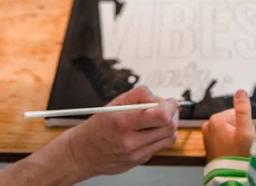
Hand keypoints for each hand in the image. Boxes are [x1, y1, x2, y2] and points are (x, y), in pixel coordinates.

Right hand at [65, 86, 179, 180]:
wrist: (83, 153)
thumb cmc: (97, 127)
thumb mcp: (113, 104)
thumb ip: (138, 95)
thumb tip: (157, 96)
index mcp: (123, 122)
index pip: (160, 115)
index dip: (170, 106)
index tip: (170, 101)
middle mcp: (130, 141)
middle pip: (169, 126)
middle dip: (172, 113)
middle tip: (166, 107)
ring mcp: (136, 154)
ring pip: (169, 137)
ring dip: (170, 124)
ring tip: (160, 118)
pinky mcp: (140, 160)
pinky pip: (161, 145)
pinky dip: (161, 135)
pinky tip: (151, 130)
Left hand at [202, 89, 255, 162]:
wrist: (231, 176)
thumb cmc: (238, 156)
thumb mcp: (245, 130)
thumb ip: (243, 109)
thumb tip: (241, 91)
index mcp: (216, 119)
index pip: (237, 113)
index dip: (243, 124)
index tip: (243, 136)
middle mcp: (208, 125)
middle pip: (232, 120)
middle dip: (239, 130)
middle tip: (240, 143)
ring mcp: (207, 135)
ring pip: (228, 129)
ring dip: (234, 137)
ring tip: (235, 148)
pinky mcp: (209, 143)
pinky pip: (223, 137)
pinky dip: (229, 143)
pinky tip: (231, 152)